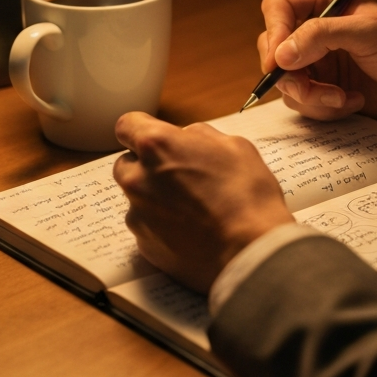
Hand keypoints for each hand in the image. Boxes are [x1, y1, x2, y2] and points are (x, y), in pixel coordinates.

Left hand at [114, 112, 292, 292]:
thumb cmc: (247, 195)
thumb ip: (200, 136)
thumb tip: (188, 139)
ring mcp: (138, 215)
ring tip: (192, 207)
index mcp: (157, 147)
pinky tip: (192, 229)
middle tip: (180, 173)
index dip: (141, 129)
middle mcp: (138, 179)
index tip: (154, 137)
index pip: (127, 125)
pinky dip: (163, 225)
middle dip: (147, 165)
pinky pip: (147, 227)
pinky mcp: (145, 245)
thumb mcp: (233, 146)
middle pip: (126, 164)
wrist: (249, 251)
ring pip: (136, 197)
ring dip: (154, 196)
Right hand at [258, 0, 376, 124]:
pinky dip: (324, 109)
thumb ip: (322, 35)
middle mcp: (316, 30)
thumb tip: (279, 55)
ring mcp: (319, 61)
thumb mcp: (369, 34)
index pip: (278, 8)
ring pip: (286, 81)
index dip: (273, 33)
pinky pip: (304, 103)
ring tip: (344, 98)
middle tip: (311, 89)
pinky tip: (353, 102)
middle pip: (273, 49)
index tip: (278, 62)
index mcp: (325, 1)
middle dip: (291, 75)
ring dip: (312, 97)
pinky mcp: (326, 89)